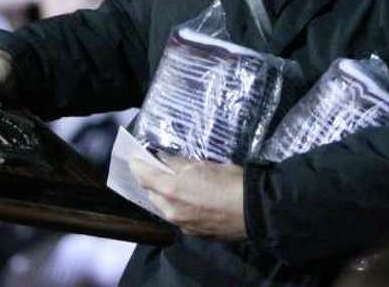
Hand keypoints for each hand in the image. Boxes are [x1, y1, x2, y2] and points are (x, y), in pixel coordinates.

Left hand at [129, 155, 246, 239]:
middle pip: (150, 192)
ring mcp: (181, 223)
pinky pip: (177, 216)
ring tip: (171, 182)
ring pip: (163, 206)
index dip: (137, 164)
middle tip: (155, 167)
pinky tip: (188, 198)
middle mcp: (170, 209)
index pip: (143, 175)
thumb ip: (179, 163)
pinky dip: (176, 205)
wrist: (253, 211)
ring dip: (163, 194)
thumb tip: (164, 160)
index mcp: (171, 189)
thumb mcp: (204, 164)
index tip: (135, 156)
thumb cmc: (230, 181)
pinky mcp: (192, 232)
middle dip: (150, 180)